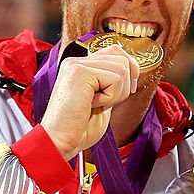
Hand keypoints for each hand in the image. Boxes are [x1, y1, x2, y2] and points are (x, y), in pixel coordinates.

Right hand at [41, 44, 138, 159]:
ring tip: (95, 104)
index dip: (129, 71)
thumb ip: (113, 83)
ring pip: (121, 68)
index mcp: (82, 66)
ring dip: (116, 93)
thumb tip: (133, 70)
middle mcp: (77, 61)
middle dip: (124, 85)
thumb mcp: (103, 100)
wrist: (60, 142)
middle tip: (105, 102)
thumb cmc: (80, 128)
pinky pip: (115, 78)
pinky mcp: (79, 71)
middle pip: (122, 57)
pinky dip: (109, 98)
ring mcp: (77, 64)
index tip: (122, 92)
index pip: (116, 51)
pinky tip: (91, 104)